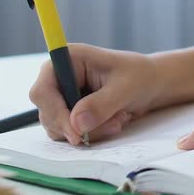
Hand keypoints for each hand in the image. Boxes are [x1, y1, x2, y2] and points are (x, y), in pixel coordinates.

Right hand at [30, 43, 158, 144]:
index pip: (42, 91)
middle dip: (80, 126)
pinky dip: (93, 134)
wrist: (151, 83)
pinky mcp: (70, 112)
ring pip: (60, 128)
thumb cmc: (139, 76)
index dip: (55, 114)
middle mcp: (59, 78)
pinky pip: (71, 133)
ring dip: (91, 131)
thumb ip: (101, 104)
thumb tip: (76, 124)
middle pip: (49, 113)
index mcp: (67, 60)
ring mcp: (63, 97)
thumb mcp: (125, 88)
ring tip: (119, 119)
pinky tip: (114, 122)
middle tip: (115, 124)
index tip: (77, 134)